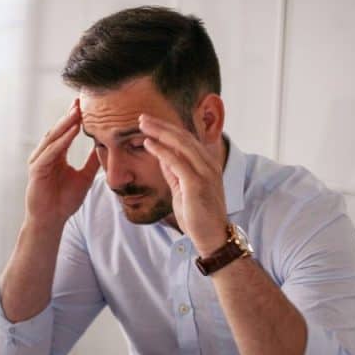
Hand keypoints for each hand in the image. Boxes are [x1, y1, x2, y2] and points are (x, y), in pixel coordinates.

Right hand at [25, 99, 99, 227]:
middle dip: (70, 116)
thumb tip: (106, 148)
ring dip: (65, 124)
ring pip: (53, 138)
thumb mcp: (85, 177)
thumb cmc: (64, 201)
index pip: (66, 132)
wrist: (51, 220)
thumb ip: (92, 162)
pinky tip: (71, 131)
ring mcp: (39, 161)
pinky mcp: (36, 170)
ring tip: (77, 112)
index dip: (75, 119)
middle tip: (81, 101)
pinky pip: (50, 152)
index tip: (86, 105)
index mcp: (56, 155)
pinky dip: (61, 141)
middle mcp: (46, 154)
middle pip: (58, 130)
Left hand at [139, 114, 228, 252]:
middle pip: (183, 136)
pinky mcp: (197, 183)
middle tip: (142, 117)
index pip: (186, 139)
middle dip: (161, 125)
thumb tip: (162, 157)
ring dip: (160, 132)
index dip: (167, 128)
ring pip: (180, 143)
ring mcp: (205, 172)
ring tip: (143, 124)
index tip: (150, 122)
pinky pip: (177, 161)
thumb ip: (174, 172)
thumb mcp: (183, 189)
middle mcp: (209, 164)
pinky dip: (162, 150)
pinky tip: (149, 143)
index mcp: (208, 164)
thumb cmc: (198, 216)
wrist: (212, 237)